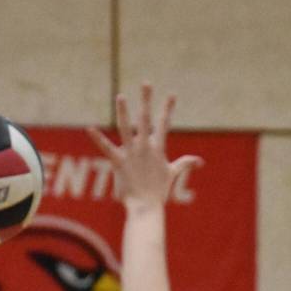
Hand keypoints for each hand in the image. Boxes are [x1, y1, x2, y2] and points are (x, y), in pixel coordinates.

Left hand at [88, 83, 202, 205]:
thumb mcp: (172, 174)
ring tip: (121, 96)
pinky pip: (106, 148)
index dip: (167, 109)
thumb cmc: (158, 192)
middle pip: (146, 119)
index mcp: (158, 149)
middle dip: (146, 100)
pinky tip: (89, 128)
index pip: (164, 124)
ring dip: (124, 112)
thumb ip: (185, 164)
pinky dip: (98, 138)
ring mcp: (132, 154)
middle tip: (146, 83)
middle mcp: (145, 148)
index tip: (171, 94)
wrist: (147, 207)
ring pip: (126, 128)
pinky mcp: (119, 162)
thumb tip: (200, 161)